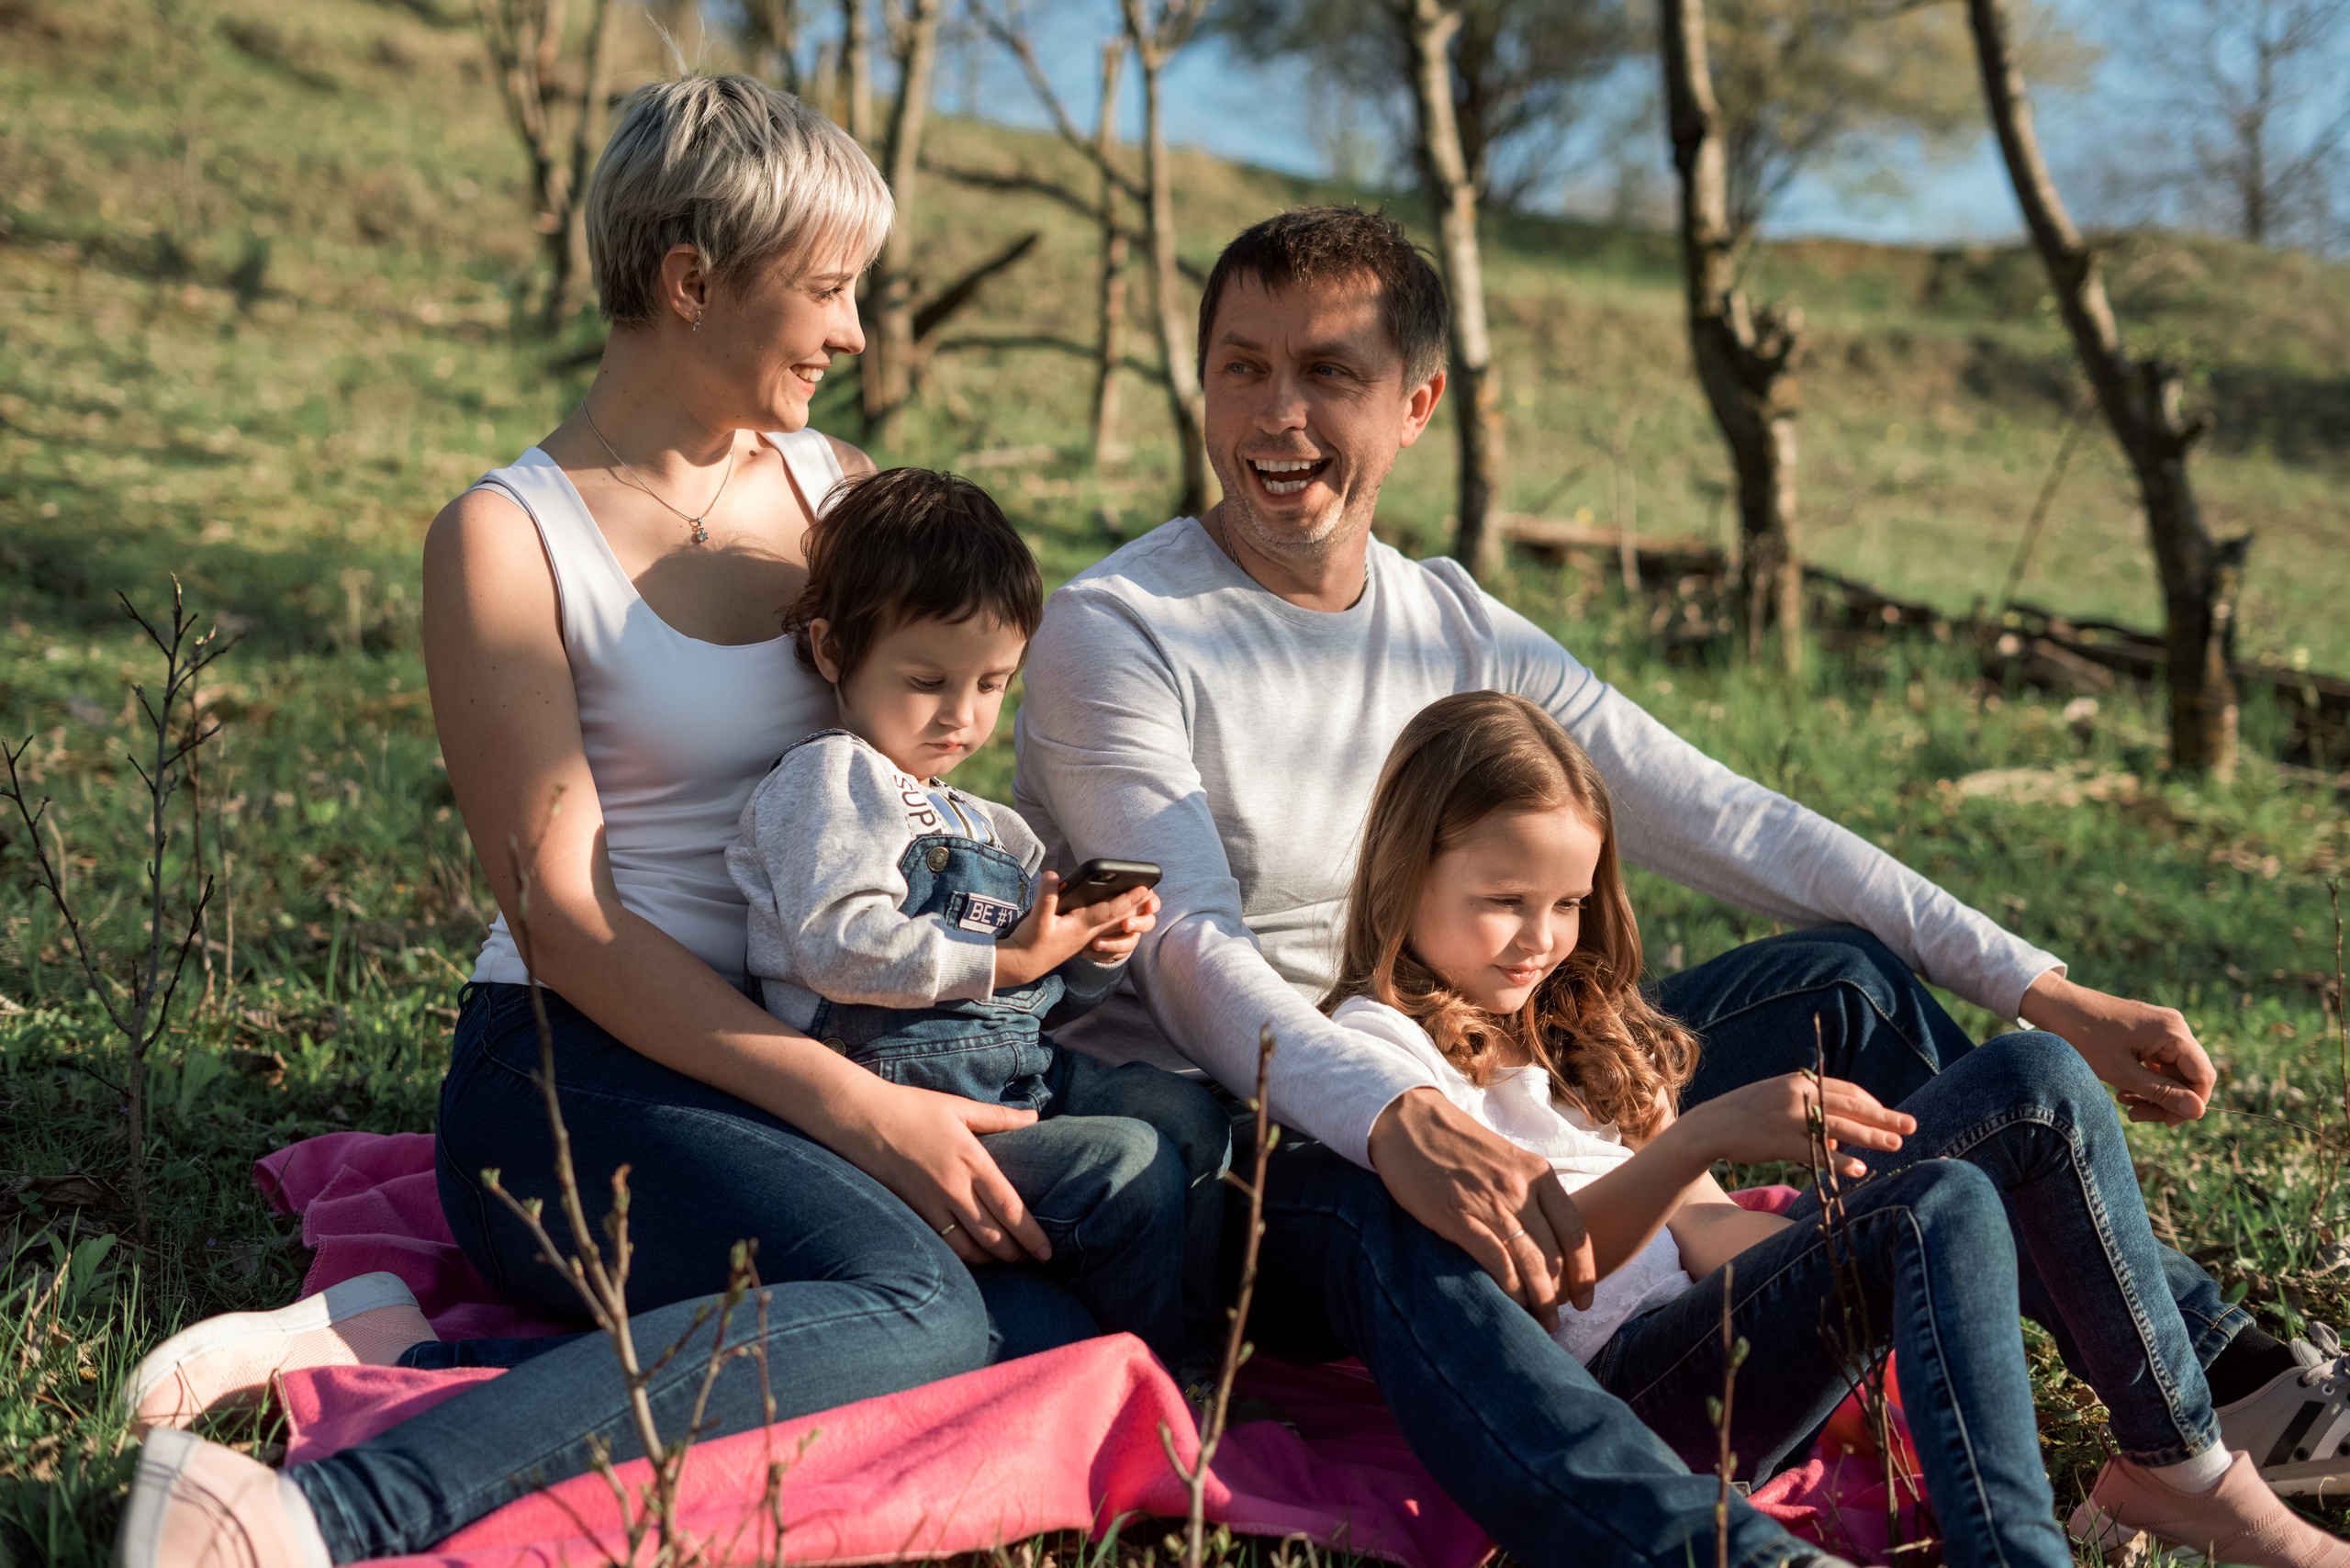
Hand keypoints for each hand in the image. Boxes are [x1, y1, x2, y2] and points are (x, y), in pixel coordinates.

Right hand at [828, 1077, 1052, 1265]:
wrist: (861, 1119)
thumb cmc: (912, 1108)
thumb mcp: (959, 1108)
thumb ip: (999, 1118)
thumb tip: (1034, 1118)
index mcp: (972, 1161)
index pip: (1010, 1208)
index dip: (1031, 1235)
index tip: (1047, 1251)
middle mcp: (953, 1188)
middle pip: (993, 1235)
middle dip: (1016, 1253)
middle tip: (1033, 1260)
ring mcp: (930, 1204)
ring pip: (968, 1247)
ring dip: (991, 1258)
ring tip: (1006, 1259)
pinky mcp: (911, 1211)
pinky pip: (942, 1243)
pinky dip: (962, 1255)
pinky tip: (972, 1255)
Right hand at [993, 874, 1156, 988]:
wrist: (1024, 965)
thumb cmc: (1030, 942)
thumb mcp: (1036, 918)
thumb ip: (1046, 896)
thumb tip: (1052, 874)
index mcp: (1081, 927)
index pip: (1109, 911)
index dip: (1127, 899)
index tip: (1144, 888)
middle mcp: (1088, 934)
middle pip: (1118, 918)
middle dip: (1136, 906)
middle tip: (1155, 892)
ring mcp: (1085, 938)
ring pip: (1113, 925)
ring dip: (1129, 914)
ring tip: (1144, 902)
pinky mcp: (1080, 941)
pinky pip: (1104, 931)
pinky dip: (1116, 923)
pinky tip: (1123, 917)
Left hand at [1083, 889, 1158, 964]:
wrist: (1079, 925)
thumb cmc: (1089, 902)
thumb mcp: (1094, 894)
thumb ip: (1101, 889)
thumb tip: (1090, 881)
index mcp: (1134, 901)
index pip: (1151, 901)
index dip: (1152, 903)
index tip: (1148, 904)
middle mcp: (1135, 919)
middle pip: (1148, 922)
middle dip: (1140, 923)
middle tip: (1126, 924)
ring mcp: (1128, 936)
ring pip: (1131, 942)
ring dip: (1116, 943)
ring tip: (1096, 943)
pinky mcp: (1118, 951)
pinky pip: (1117, 955)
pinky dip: (1103, 954)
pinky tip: (1088, 951)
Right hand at [1367, 1087, 1597, 1328]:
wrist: (1410, 1122)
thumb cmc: (1458, 1145)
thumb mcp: (1507, 1160)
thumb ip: (1530, 1195)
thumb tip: (1547, 1243)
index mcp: (1538, 1174)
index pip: (1576, 1232)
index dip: (1586, 1273)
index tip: (1585, 1300)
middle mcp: (1520, 1188)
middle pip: (1555, 1254)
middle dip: (1560, 1295)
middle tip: (1556, 1320)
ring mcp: (1489, 1202)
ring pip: (1529, 1262)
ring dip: (1539, 1300)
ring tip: (1539, 1323)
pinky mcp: (1457, 1215)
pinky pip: (1494, 1260)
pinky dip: (1507, 1287)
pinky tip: (1510, 1302)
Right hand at [1671, 1073, 1912, 1177]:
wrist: (1711, 1125)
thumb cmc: (1747, 1114)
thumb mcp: (1779, 1100)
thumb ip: (1810, 1110)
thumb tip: (1838, 1133)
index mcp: (1800, 1081)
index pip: (1847, 1090)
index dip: (1873, 1105)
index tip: (1890, 1116)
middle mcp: (1798, 1094)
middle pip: (1851, 1106)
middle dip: (1884, 1117)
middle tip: (1911, 1126)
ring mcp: (1789, 1118)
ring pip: (1840, 1128)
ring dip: (1871, 1137)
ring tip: (1896, 1146)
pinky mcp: (1780, 1141)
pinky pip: (1817, 1152)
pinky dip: (1840, 1160)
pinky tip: (1859, 1168)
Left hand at [2021, 970, 2213, 1124]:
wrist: (2056, 1007)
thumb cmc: (2085, 1037)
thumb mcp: (2123, 1072)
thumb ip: (2162, 1093)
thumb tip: (2199, 1112)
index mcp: (2173, 1032)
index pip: (2203, 1076)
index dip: (2191, 1104)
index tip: (2166, 1122)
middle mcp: (2174, 1027)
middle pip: (2188, 1075)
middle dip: (2167, 1101)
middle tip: (2136, 1116)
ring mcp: (2161, 1028)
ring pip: (2172, 1072)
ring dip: (2153, 1093)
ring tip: (2125, 1104)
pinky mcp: (2148, 1033)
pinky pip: (2158, 1063)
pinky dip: (2144, 1080)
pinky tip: (2123, 1091)